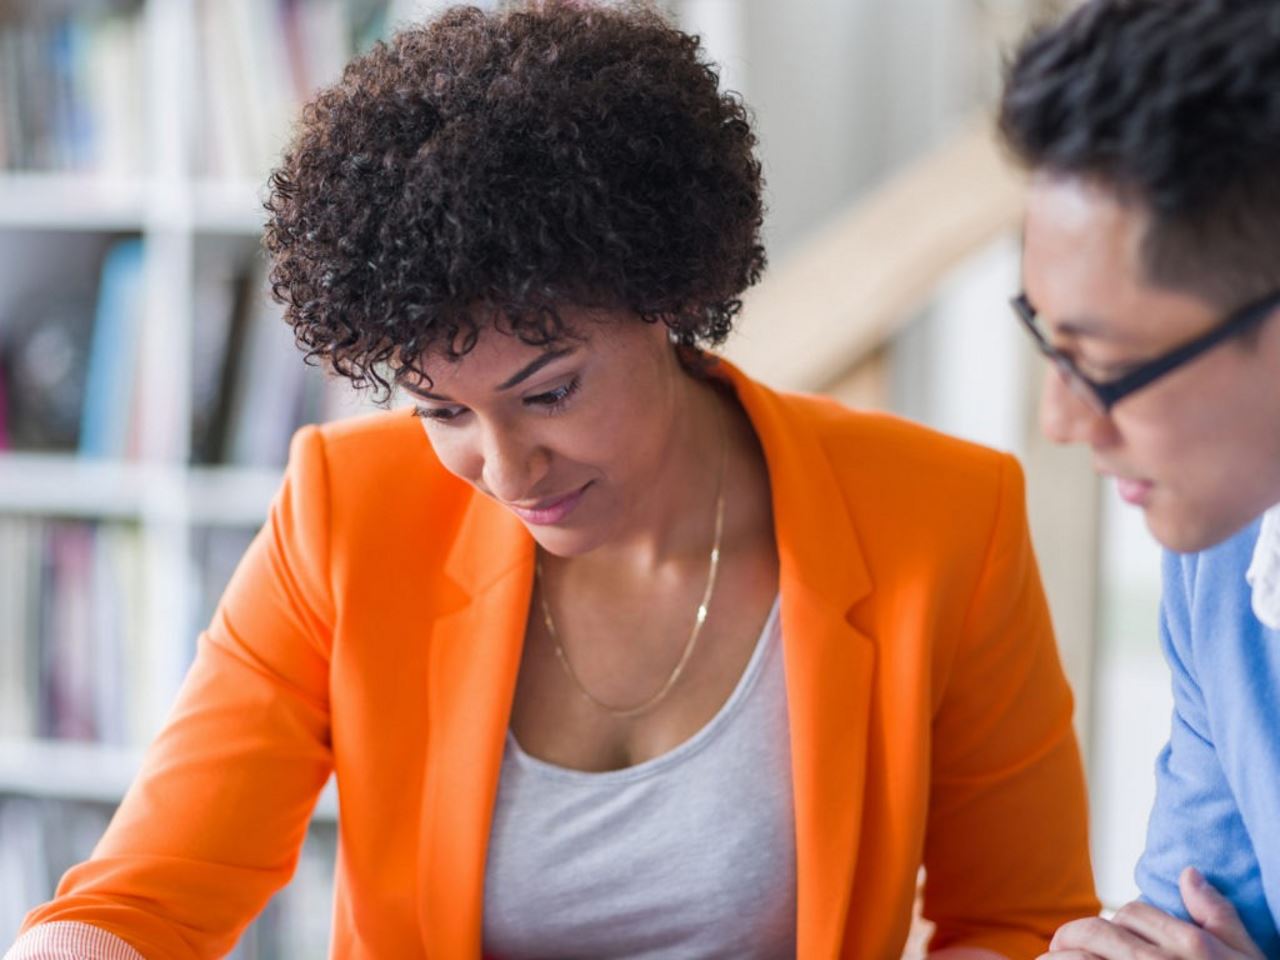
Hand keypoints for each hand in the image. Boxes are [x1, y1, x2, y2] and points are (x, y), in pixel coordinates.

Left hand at [1041, 867, 1264, 959]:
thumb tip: (1189, 874)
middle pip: (1097, 931)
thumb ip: (1217, 916)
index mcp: (1191, 947)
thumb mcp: (1247, 957)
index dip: (1114, 921)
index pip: (1133, 913)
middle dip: (1073, 934)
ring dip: (1057, 958)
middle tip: (1059, 944)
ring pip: (1080, 959)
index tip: (1103, 934)